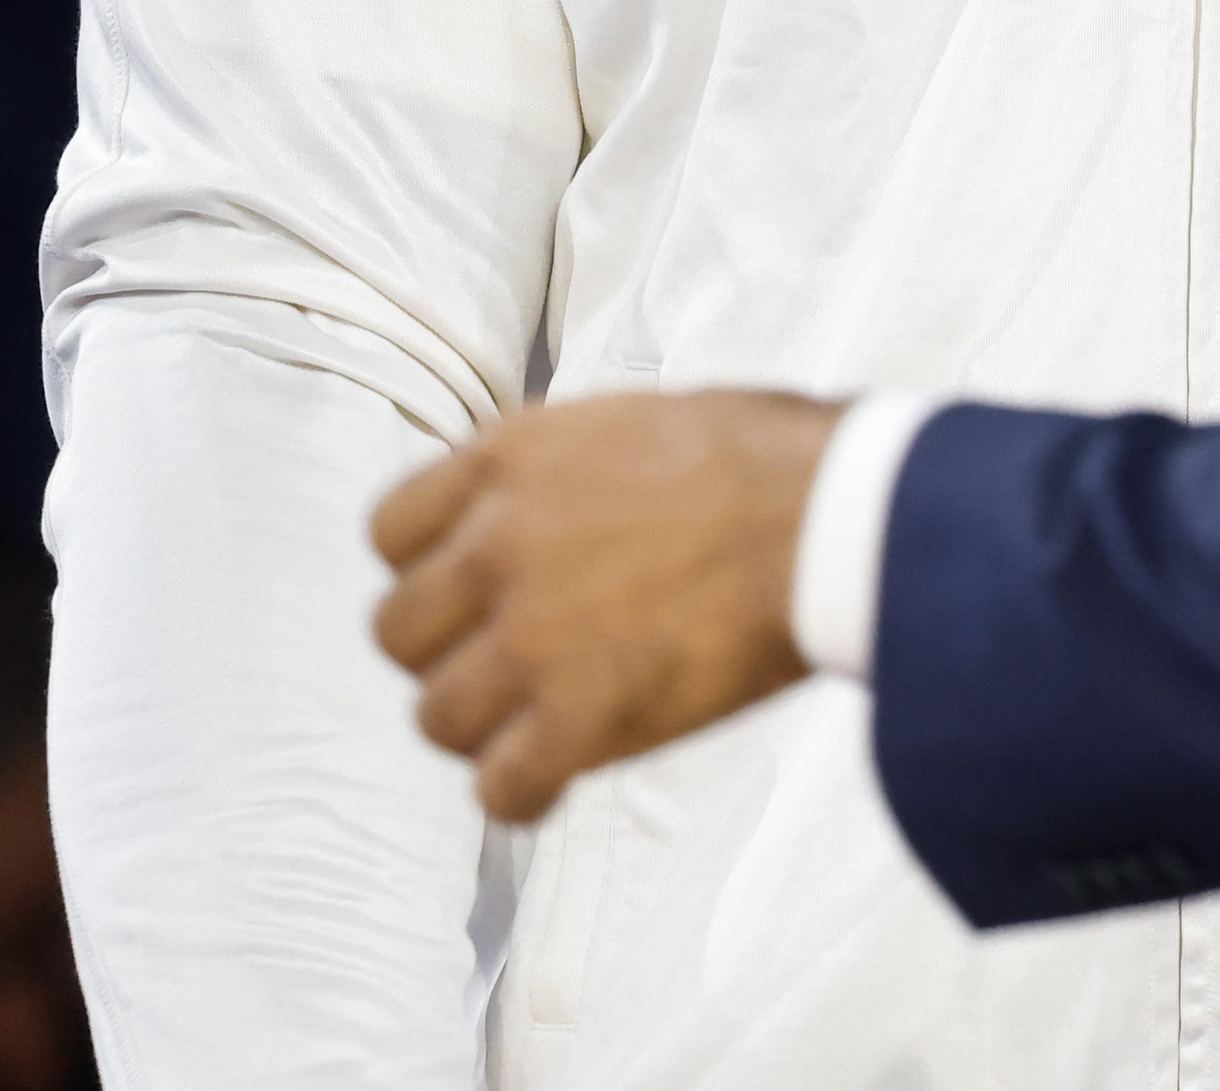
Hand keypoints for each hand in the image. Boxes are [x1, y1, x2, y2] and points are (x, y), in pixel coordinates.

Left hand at [369, 391, 836, 822]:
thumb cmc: (765, 458)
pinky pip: (498, 789)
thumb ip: (562, 474)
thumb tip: (561, 511)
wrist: (829, 512)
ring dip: (481, 731)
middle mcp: (497, 544)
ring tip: (535, 728)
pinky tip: (557, 781)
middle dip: (447, 656)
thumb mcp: (629, 423)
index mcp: (508, 460)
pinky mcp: (579, 714)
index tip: (471, 594)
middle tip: (507, 668)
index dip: (426, 573)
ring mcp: (531, 632)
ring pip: (436, 717)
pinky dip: (522, 796)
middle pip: (398, 632)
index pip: (390, 533)